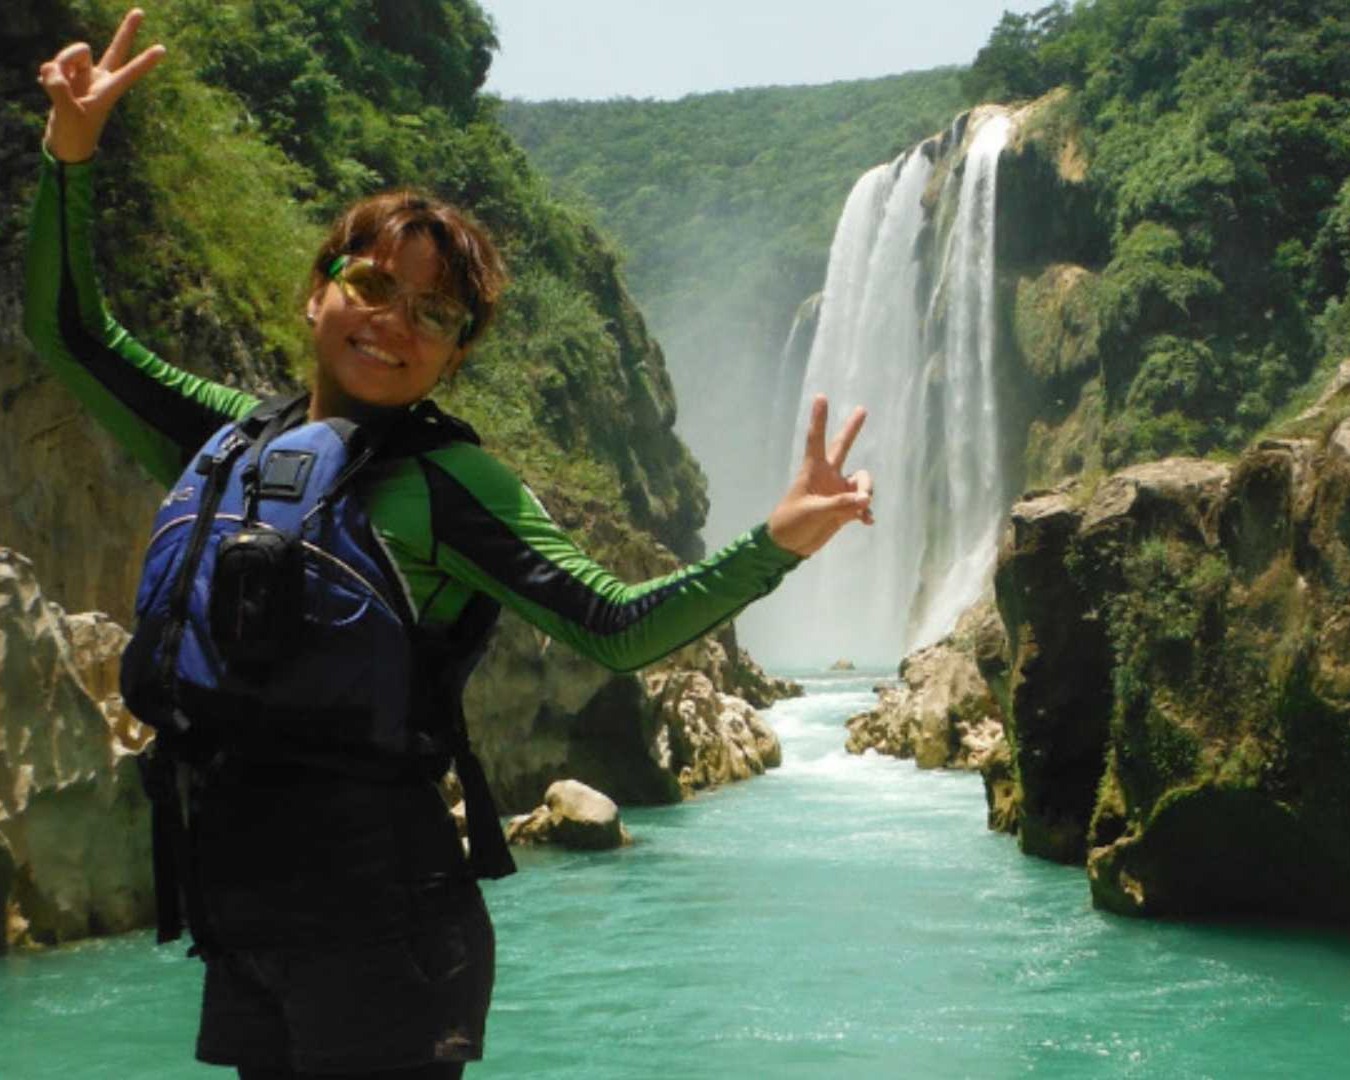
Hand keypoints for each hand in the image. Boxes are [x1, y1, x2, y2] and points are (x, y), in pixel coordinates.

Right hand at [38, 8, 165, 162]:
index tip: (163, 50)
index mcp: (109, 91)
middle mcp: (99, 78)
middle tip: (141, 11)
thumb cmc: (74, 135)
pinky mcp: (66, 75)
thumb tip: (52, 69)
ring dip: (58, 65)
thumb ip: (60, 90)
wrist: (63, 144)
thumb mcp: (68, 115)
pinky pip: (52, 64)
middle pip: (116, 49)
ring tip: (56, 87)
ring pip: (70, 54)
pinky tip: (48, 88)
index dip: (144, 61)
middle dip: (127, 30)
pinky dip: (47, 75)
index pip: (130, 72)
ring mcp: (83, 75)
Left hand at [767, 394, 873, 557]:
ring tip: (862, 508)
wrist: (789, 546)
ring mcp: (837, 491)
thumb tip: (865, 499)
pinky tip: (867, 522)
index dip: (819, 418)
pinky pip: (862, 504)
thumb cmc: (792, 523)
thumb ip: (840, 504)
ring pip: (861, 481)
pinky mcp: (843, 509)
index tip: (821, 397)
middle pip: (842, 447)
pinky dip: (866, 512)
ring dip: (866, 492)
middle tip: (862, 409)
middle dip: (852, 429)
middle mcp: (827, 476)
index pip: (816, 439)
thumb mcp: (814, 511)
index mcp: (813, 470)